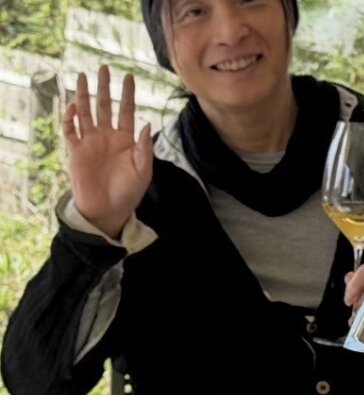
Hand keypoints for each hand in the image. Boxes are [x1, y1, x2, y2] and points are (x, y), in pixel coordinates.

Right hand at [63, 67, 152, 240]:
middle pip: (105, 106)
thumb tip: (146, 123)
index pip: (127, 111)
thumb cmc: (128, 193)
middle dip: (104, 87)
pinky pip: (70, 130)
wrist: (107, 211)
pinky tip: (73, 106)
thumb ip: (144, 148)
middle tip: (104, 68)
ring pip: (86, 112)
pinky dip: (70, 117)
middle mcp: (107, 137)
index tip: (129, 76)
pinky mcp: (76, 151)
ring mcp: (91, 142)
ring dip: (84, 94)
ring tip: (82, 76)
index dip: (127, 94)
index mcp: (125, 141)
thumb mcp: (142, 172)